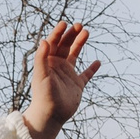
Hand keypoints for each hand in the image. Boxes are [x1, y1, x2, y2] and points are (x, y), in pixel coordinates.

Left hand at [22, 21, 98, 138]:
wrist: (50, 115)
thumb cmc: (43, 96)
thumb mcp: (41, 75)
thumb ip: (41, 58)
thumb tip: (45, 40)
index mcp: (48, 62)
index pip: (53, 43)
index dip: (58, 32)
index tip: (64, 23)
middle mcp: (57, 66)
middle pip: (65, 45)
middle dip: (71, 34)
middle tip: (79, 25)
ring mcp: (68, 75)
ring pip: (75, 55)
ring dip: (79, 43)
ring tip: (86, 32)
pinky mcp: (77, 85)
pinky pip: (86, 75)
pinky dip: (92, 69)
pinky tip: (98, 62)